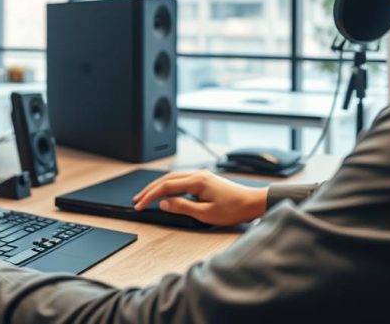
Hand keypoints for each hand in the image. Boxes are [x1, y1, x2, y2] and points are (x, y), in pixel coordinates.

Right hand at [132, 170, 266, 226]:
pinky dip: (169, 185)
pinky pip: (181, 180)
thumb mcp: (206, 214)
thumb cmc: (234, 209)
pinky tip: (165, 191)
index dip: (150, 196)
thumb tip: (164, 203)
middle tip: (137, 199)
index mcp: (197, 181)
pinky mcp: (205, 179)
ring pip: (173, 178)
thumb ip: (183, 207)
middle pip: (166, 179)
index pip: (166, 186)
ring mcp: (201, 175)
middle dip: (150, 189)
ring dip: (158, 186)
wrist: (253, 202)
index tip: (139, 204)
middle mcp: (197, 175)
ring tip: (146, 195)